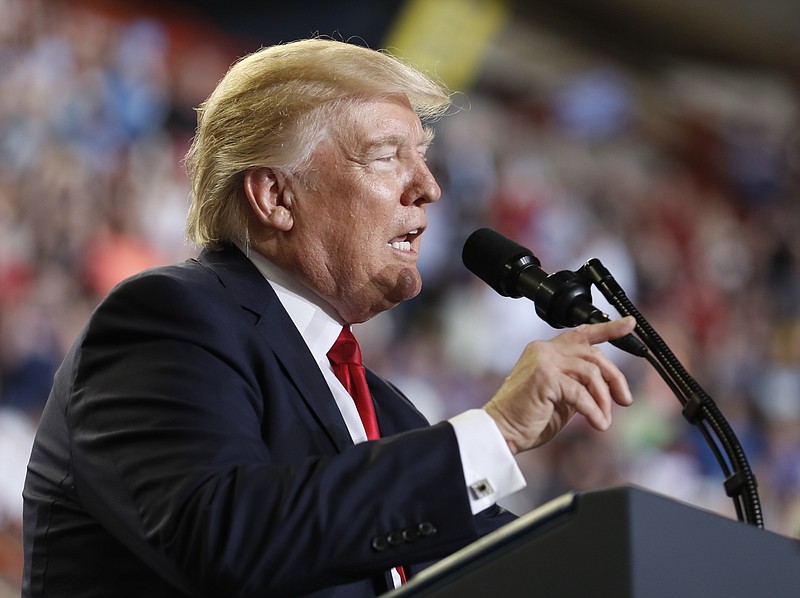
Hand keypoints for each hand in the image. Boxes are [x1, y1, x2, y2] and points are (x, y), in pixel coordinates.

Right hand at [483, 317, 635, 454]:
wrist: (502, 431)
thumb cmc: (527, 417)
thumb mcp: (559, 395)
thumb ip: (577, 383)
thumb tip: (605, 386)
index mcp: (545, 350)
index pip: (581, 333)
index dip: (608, 328)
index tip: (629, 325)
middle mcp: (544, 350)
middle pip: (594, 354)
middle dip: (615, 378)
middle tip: (624, 400)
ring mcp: (543, 361)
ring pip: (591, 372)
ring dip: (603, 399)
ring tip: (604, 419)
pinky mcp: (545, 377)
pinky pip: (581, 393)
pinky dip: (594, 411)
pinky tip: (598, 424)